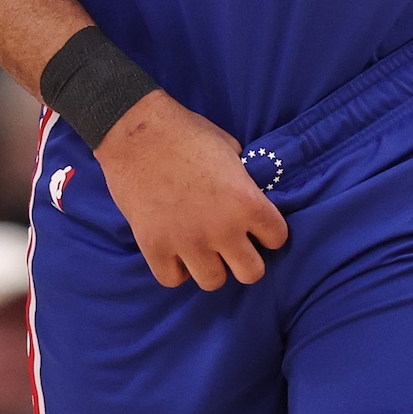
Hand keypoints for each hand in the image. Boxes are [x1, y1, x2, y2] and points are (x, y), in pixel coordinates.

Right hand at [92, 91, 288, 289]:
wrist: (135, 131)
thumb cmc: (184, 131)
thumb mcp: (229, 148)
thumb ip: (243, 180)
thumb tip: (247, 193)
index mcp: (246, 201)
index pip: (277, 238)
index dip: (266, 231)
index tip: (254, 226)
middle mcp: (222, 229)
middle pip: (251, 273)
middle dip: (244, 259)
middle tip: (231, 244)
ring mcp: (187, 241)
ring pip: (213, 281)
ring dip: (210, 266)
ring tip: (200, 249)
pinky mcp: (155, 247)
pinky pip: (172, 279)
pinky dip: (174, 269)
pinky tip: (174, 251)